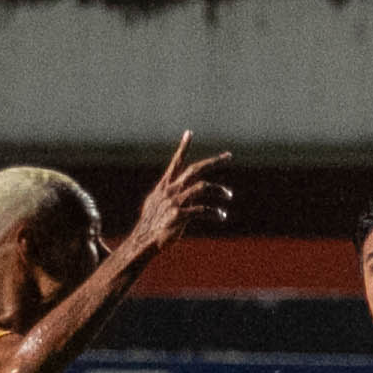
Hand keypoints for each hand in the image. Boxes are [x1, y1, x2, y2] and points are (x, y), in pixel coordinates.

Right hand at [129, 131, 232, 254]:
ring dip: (218, 190)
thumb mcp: (156, 202)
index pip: (176, 162)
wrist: (144, 239)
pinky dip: (214, 212)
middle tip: (228, 156)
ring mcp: (175, 202)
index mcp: (166, 185)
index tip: (189, 133)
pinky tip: (221, 216)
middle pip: (195, 169)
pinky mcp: (178, 215)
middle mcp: (171, 190)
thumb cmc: (152, 223)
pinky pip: (202, 210)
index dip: (182, 147)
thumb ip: (168, 193)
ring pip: (202, 187)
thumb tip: (175, 188)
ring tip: (228, 196)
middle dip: (213, 161)